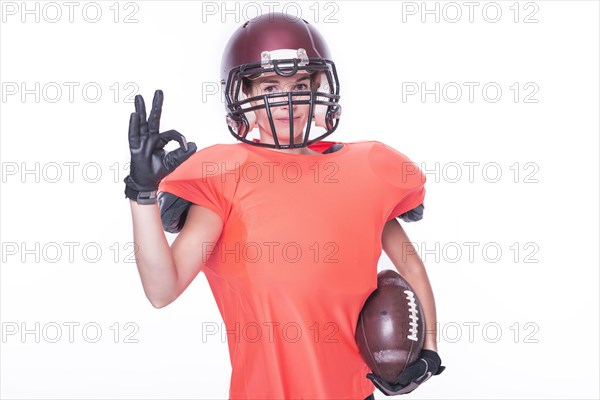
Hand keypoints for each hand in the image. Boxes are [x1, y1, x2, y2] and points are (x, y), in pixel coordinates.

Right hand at [124, 89, 195, 203]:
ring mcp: (142, 141)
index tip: (186, 145)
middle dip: (156, 105)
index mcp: (160, 140)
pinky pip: (134, 135)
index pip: (170, 134)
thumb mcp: (174, 161)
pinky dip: (134, 125)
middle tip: (159, 91)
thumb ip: (183, 153)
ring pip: (141, 123)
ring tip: (139, 97)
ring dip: (141, 109)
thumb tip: (193, 144)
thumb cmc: (159, 170)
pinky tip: (134, 114)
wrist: (147, 182)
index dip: (179, 138)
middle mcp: (150, 138)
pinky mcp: (135, 148)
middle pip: (153, 119)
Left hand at [366, 349, 444, 395]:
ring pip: (388, 382)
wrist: (432, 357)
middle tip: (369, 375)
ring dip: (379, 378)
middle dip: (378, 383)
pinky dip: (383, 371)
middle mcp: (403, 384)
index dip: (381, 386)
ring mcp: (402, 379)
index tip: (373, 377)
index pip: (392, 391)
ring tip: (371, 371)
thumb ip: (412, 373)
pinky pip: (390, 374)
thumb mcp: (422, 367)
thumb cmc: (428, 363)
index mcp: (408, 387)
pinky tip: (377, 363)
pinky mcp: (401, 373)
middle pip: (388, 388)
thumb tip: (400, 380)